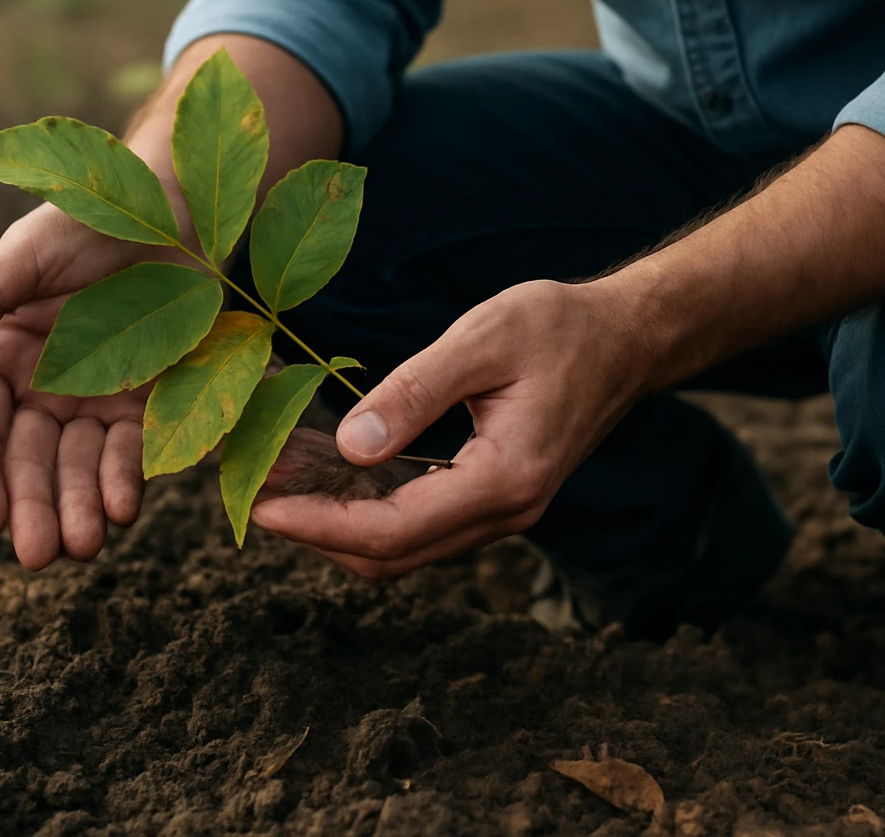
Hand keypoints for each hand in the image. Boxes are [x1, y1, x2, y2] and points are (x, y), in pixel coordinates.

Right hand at [0, 204, 168, 568]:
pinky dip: (126, 480)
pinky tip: (126, 509)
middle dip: (32, 509)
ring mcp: (95, 399)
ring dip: (78, 508)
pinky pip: (131, 450)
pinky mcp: (147, 401)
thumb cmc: (86, 220)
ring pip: (78, 467)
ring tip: (85, 547)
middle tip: (38, 557)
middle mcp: (43, 388)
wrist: (171, 208)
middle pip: (30, 461)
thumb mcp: (27, 253)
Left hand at [249, 278, 654, 578]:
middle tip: (257, 491)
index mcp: (504, 480)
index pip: (392, 530)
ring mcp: (504, 511)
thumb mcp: (480, 341)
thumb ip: (415, 394)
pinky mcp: (498, 497)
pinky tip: (338, 474)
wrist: (627, 338)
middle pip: (392, 556)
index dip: (319, 524)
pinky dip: (371, 512)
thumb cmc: (558, 327)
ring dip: (340, 526)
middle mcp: (506, 512)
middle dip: (317, 532)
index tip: (261, 503)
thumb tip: (351, 448)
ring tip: (285, 482)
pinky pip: (423, 525)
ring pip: (405, 548)